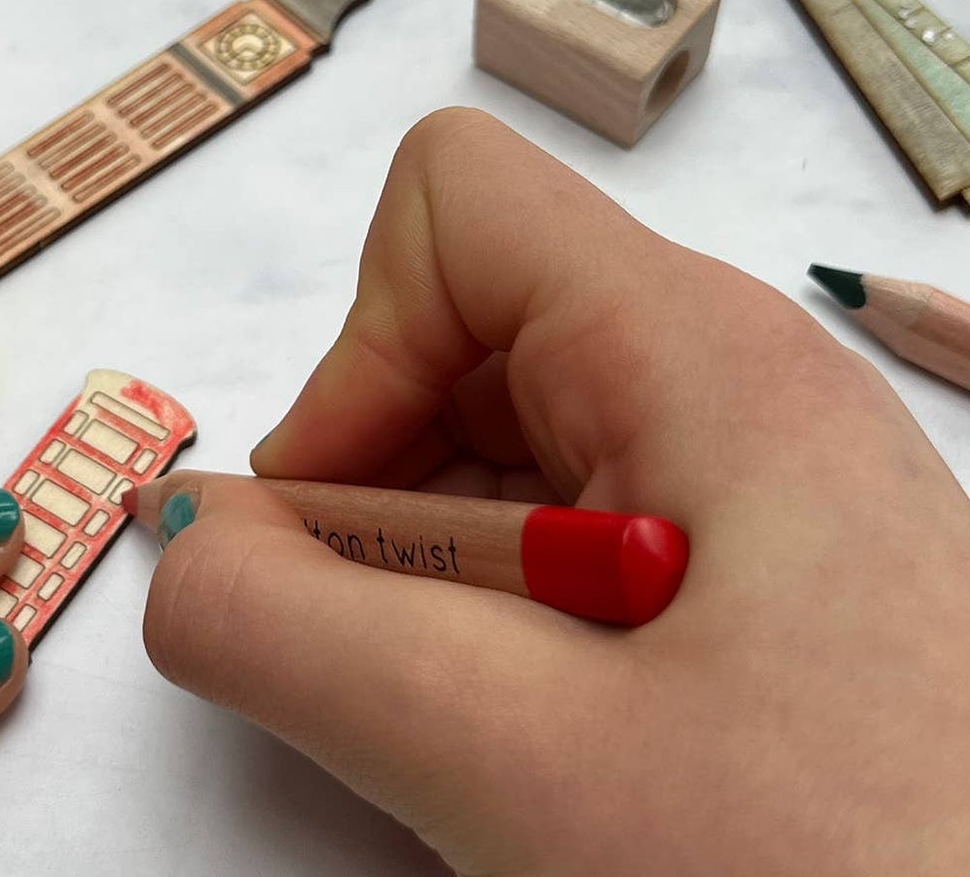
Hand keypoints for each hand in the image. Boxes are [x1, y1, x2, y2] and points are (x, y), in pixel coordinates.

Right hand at [140, 110, 969, 875]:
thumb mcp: (517, 763)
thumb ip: (289, 631)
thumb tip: (178, 549)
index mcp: (698, 350)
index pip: (453, 202)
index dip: (359, 346)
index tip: (351, 531)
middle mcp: (741, 382)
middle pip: (473, 332)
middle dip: (388, 495)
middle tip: (414, 677)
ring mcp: (774, 488)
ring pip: (520, 454)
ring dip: (453, 588)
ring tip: (510, 747)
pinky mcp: (790, 588)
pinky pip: (593, 548)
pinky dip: (528, 638)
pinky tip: (574, 767)